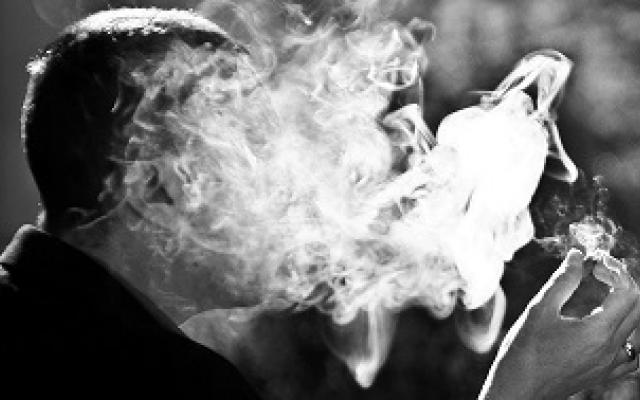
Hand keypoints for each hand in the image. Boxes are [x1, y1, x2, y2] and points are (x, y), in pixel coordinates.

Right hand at [479, 249, 639, 399]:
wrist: (519, 391)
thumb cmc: (524, 351)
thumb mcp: (539, 310)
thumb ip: (562, 281)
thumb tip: (578, 256)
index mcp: (598, 331)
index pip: (627, 291)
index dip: (613, 270)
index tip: (593, 261)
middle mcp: (611, 349)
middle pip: (636, 306)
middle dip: (620, 282)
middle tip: (596, 271)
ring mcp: (610, 364)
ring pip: (635, 326)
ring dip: (623, 303)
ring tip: (600, 292)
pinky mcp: (604, 373)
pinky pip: (631, 353)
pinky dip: (626, 333)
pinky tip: (608, 325)